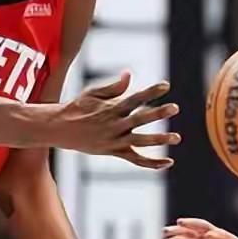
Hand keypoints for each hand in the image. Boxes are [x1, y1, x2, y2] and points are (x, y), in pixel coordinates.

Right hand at [53, 72, 180, 168]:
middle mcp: (114, 124)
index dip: (150, 92)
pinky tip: (168, 162)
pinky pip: (136, 159)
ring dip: (159, 139)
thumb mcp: (93, 93)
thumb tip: (129, 75)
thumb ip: (114, 87)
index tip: (166, 86)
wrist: (60, 128)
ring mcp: (115, 140)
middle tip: (174, 108)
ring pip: (140, 141)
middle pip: (140, 119)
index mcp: (111, 108)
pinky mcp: (114, 152)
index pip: (135, 98)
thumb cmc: (77, 107)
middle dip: (158, 113)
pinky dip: (152, 163)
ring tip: (177, 137)